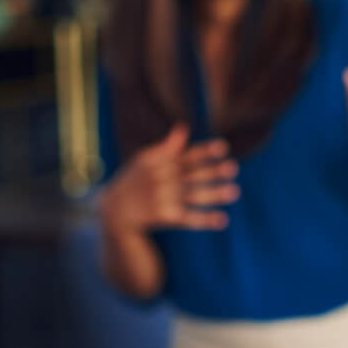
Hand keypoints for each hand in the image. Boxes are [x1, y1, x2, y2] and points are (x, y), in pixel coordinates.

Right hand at [99, 124, 237, 231]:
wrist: (113, 211)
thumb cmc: (133, 181)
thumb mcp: (144, 161)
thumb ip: (167, 148)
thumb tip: (183, 127)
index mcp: (159, 164)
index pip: (185, 156)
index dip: (204, 152)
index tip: (223, 147)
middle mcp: (162, 181)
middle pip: (192, 175)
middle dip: (212, 172)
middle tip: (234, 168)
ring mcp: (163, 199)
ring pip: (193, 196)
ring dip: (214, 194)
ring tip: (234, 191)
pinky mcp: (164, 218)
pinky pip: (188, 219)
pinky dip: (205, 220)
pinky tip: (222, 220)